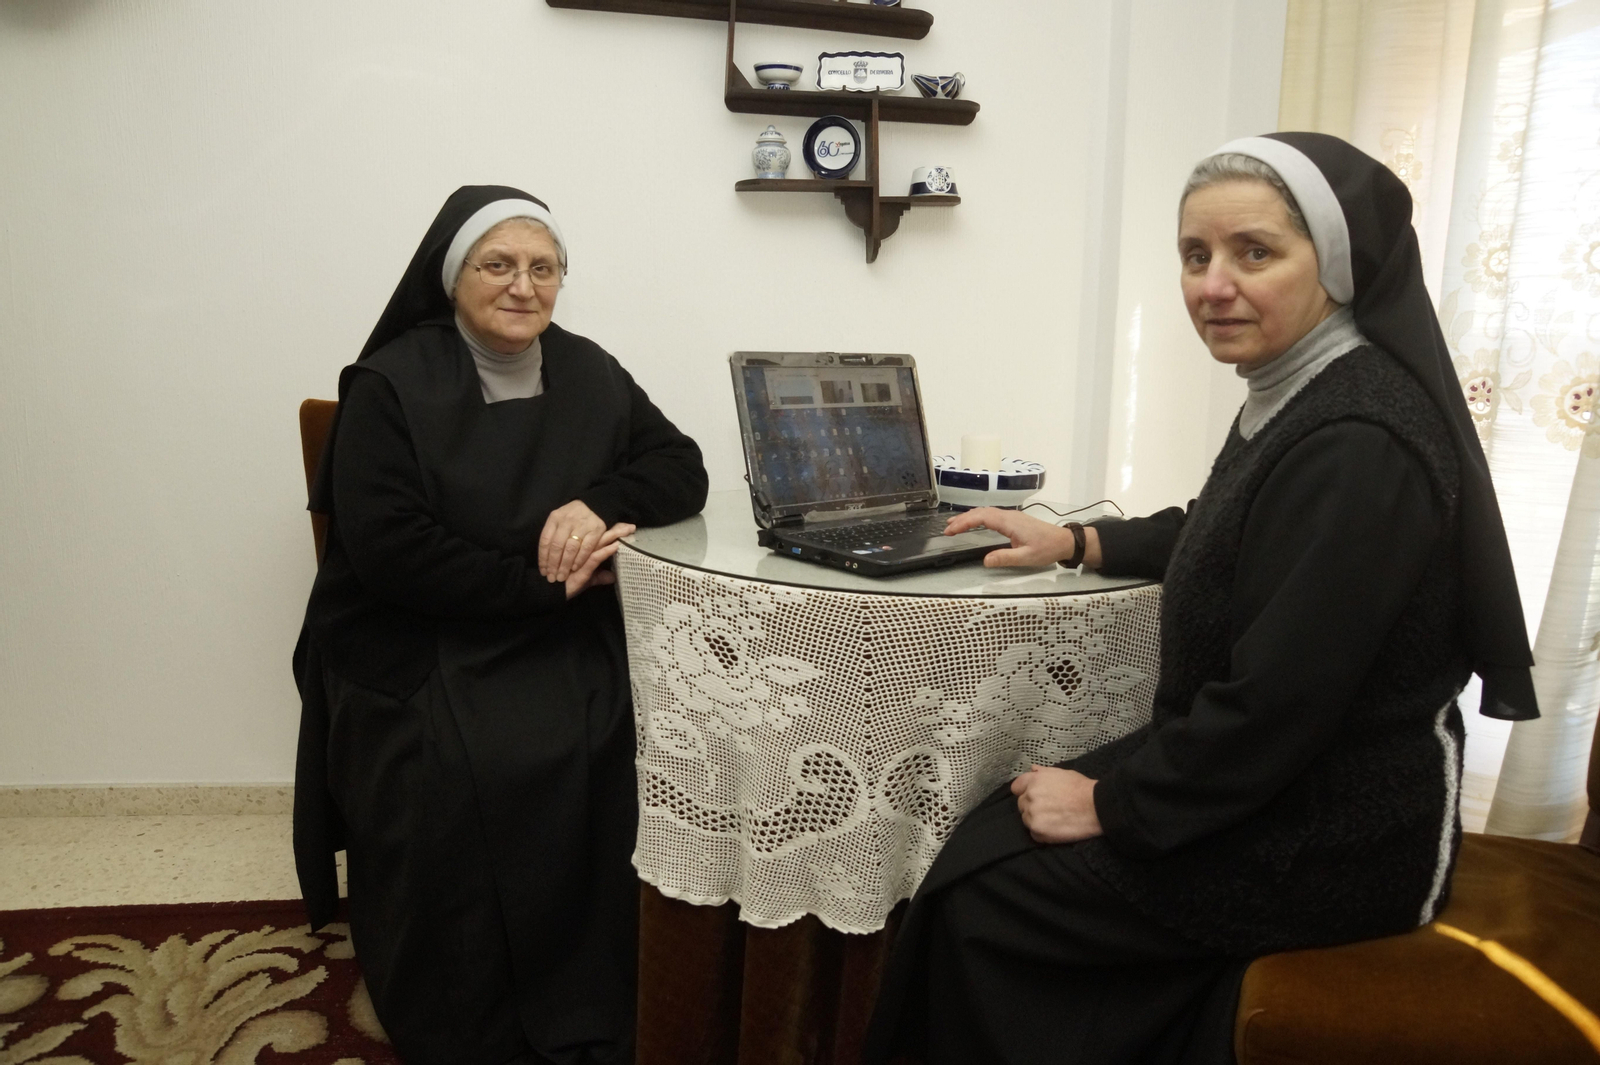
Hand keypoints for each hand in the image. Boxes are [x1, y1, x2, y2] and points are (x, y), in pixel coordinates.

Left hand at [539, 500, 607, 581]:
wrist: (592, 504)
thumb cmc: (571, 518)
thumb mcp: (558, 522)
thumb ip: (551, 538)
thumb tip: (543, 560)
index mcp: (555, 518)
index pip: (545, 541)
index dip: (543, 558)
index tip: (543, 571)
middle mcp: (567, 520)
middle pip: (557, 546)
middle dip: (553, 565)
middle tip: (552, 578)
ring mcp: (582, 524)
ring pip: (570, 548)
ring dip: (565, 565)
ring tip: (561, 576)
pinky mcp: (596, 529)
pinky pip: (586, 548)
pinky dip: (580, 559)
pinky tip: (575, 568)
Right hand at [564, 521, 635, 598]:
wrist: (552, 590)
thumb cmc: (569, 583)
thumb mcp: (587, 580)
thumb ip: (599, 576)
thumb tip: (613, 577)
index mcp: (586, 551)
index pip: (602, 539)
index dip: (614, 532)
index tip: (629, 527)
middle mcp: (583, 551)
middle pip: (602, 537)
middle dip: (617, 531)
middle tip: (632, 526)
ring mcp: (582, 557)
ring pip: (599, 543)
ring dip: (614, 537)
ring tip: (628, 531)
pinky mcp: (581, 568)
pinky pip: (595, 557)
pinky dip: (605, 552)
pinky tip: (615, 546)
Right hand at [944, 507, 1099, 568]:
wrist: (1064, 541)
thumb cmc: (1047, 548)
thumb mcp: (1026, 557)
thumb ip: (1005, 558)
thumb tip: (985, 561)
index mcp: (1009, 522)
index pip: (980, 518)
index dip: (963, 522)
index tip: (951, 530)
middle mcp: (1009, 516)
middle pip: (980, 512)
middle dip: (962, 519)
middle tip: (947, 529)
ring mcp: (1012, 516)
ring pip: (985, 512)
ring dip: (969, 517)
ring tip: (955, 525)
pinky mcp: (1014, 520)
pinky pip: (991, 515)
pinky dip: (978, 517)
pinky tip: (975, 523)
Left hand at [1010, 766, 1102, 843]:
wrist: (1096, 807)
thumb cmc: (1081, 788)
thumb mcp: (1062, 773)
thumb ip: (1044, 772)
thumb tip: (1033, 769)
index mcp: (1034, 781)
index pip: (1016, 787)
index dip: (1025, 792)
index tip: (1034, 797)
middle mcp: (1029, 797)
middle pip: (1022, 804)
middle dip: (1032, 806)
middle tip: (1049, 809)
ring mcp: (1032, 815)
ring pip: (1026, 820)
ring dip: (1036, 820)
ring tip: (1055, 819)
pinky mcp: (1038, 831)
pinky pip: (1034, 834)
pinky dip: (1042, 833)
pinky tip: (1056, 828)